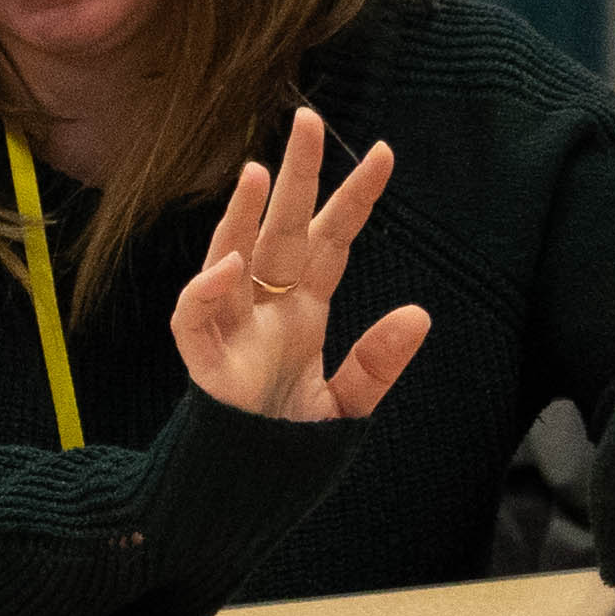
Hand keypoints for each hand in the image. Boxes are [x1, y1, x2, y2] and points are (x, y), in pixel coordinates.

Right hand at [170, 106, 430, 423]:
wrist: (245, 496)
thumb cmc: (287, 448)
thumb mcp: (346, 407)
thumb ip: (377, 364)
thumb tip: (420, 314)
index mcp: (302, 312)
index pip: (330, 241)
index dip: (353, 199)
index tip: (384, 152)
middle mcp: (265, 309)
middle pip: (281, 230)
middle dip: (296, 177)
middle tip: (308, 119)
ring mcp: (230, 330)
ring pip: (232, 256)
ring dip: (242, 215)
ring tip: (260, 171)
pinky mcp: (201, 361)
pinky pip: (195, 315)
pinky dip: (208, 290)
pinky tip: (231, 265)